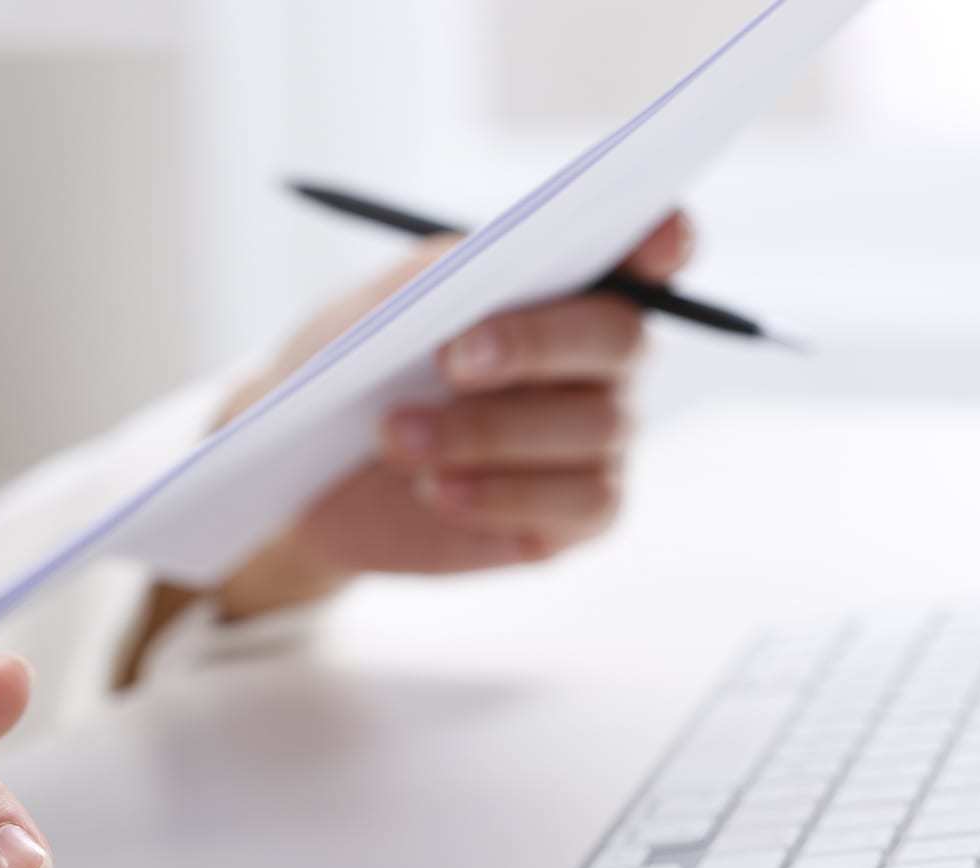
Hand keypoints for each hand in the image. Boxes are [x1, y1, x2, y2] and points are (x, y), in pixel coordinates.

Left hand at [213, 212, 693, 617]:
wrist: (315, 474)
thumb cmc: (359, 367)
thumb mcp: (376, 309)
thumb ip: (438, 276)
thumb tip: (489, 266)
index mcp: (567, 283)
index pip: (646, 252)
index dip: (663, 241)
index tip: (656, 241)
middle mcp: (603, 358)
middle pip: (620, 338)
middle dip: (535, 344)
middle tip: (451, 361)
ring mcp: (601, 437)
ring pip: (593, 426)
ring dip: (488, 431)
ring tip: (395, 437)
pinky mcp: (580, 514)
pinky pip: (580, 502)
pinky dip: (501, 493)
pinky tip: (436, 489)